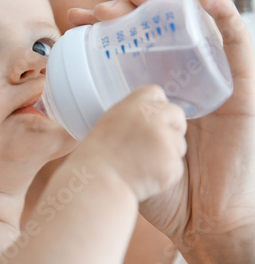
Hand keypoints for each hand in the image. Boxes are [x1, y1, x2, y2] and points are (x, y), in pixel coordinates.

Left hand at [70, 0, 254, 261]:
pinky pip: (236, 43)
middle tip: (101, 11)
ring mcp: (208, 78)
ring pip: (191, 27)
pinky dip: (222, 13)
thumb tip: (59, 101)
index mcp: (150, 87)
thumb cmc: (158, 183)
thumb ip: (102, 120)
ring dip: (166, 3)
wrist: (200, 218)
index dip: (102, 27)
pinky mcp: (239, 87)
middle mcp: (179, 77)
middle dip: (127, 11)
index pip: (126, 44)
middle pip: (156, 29)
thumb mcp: (121, 144)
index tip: (74, 21)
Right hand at [78, 85, 186, 201]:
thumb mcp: (109, 124)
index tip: (151, 118)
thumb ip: (132, 116)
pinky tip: (144, 177)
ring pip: (179, 143)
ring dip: (167, 154)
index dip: (156, 106)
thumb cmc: (97, 157)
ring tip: (141, 165)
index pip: (156, 93)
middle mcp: (151, 117)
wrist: (97, 183)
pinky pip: (176, 167)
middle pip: (177, 114)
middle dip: (172, 128)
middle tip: (154, 145)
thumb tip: (151, 115)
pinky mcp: (171, 163)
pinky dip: (165, 174)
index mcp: (132, 105)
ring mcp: (163, 140)